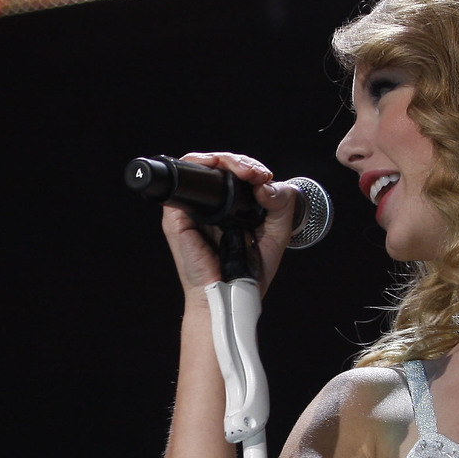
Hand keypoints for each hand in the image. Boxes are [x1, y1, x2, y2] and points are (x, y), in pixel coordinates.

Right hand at [160, 152, 296, 298]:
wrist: (231, 296)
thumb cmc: (247, 271)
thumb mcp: (277, 233)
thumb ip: (280, 204)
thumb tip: (264, 184)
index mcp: (230, 208)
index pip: (234, 173)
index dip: (250, 167)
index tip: (265, 178)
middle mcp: (209, 206)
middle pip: (218, 165)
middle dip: (241, 161)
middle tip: (257, 174)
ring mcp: (191, 210)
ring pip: (200, 165)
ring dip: (225, 160)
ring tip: (246, 172)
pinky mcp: (178, 218)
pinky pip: (183, 181)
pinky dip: (201, 167)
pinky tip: (222, 171)